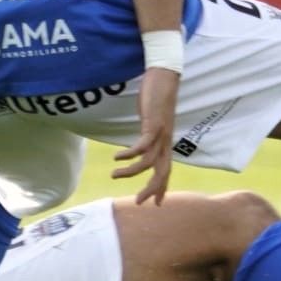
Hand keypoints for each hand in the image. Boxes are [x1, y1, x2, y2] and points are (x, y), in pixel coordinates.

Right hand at [114, 68, 176, 204]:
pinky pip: (142, 146)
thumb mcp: (152, 120)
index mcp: (166, 142)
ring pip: (149, 163)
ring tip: (114, 175)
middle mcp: (166, 141)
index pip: (166, 170)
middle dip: (152, 189)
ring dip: (131, 172)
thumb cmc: (157, 97)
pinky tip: (117, 157)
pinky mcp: (153, 125)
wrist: (164, 77)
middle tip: (139, 202)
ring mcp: (161, 134)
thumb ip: (148, 133)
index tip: (156, 203)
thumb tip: (141, 143)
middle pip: (162, 172)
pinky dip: (129, 154)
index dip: (162, 187)